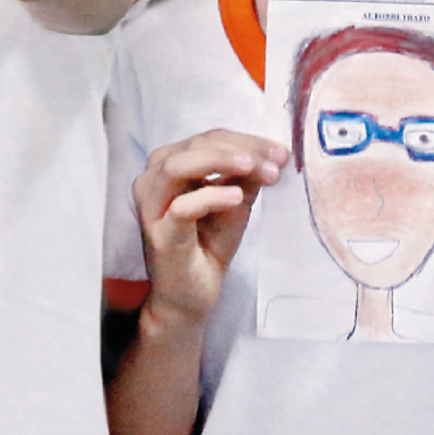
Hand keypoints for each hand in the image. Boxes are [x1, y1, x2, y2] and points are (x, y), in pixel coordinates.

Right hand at [134, 130, 287, 329]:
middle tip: (274, 161)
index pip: (209, 139)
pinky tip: (237, 197)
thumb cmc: (209, 244)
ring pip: (178, 166)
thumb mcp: (236, 201)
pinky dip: (210, 195)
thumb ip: (248, 176)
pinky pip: (181, 207)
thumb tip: (273, 154)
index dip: (246, 140)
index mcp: (171, 165)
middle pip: (195, 145)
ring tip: (252, 166)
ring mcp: (153, 206)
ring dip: (220, 161)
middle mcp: (154, 179)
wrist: (194, 295)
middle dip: (239, 149)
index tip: (280, 152)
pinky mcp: (159, 234)